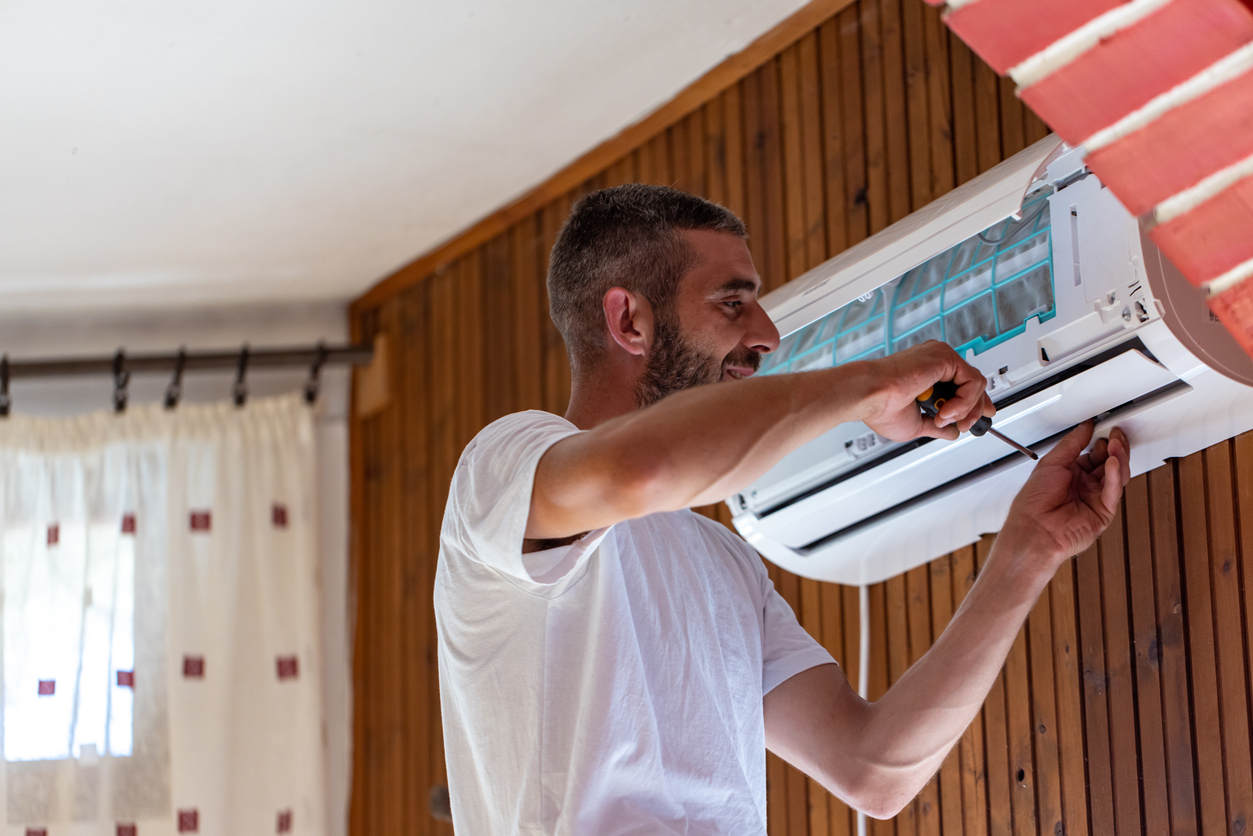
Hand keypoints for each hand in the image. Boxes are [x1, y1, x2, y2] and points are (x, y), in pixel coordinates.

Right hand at [860, 341, 994, 441]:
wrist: (869, 396)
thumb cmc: (880, 407)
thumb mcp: (917, 424)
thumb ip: (937, 426)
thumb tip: (952, 432)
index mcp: (928, 374)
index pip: (963, 384)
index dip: (975, 402)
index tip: (983, 416)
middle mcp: (935, 363)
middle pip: (973, 384)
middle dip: (975, 410)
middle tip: (964, 427)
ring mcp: (941, 358)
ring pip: (975, 384)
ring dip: (966, 409)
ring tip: (945, 419)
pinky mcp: (945, 358)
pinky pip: (971, 381)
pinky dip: (964, 401)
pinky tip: (946, 411)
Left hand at [1000, 422, 1130, 567]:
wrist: (1033, 530)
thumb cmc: (1033, 502)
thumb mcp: (1050, 463)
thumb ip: (1071, 444)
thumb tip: (1084, 428)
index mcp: (1070, 473)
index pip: (1094, 454)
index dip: (1101, 440)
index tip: (1106, 427)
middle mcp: (1084, 485)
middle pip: (1108, 463)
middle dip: (1114, 447)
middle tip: (1117, 433)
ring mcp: (1095, 498)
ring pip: (1116, 475)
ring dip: (1117, 457)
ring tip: (1115, 444)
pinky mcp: (1103, 512)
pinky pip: (1113, 491)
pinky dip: (1115, 475)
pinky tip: (1112, 462)